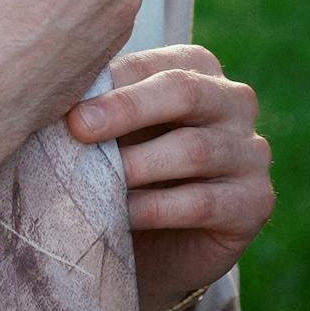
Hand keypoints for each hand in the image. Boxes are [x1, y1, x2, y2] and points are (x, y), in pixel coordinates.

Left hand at [65, 42, 272, 310]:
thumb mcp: (111, 133)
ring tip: (95, 181)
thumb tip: (52, 93)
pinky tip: (121, 216)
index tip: (63, 105)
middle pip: (183, 92)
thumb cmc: (125, 170)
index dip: (110, 83)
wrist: (155, 245)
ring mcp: (252, 151)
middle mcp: (234, 100)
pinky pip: (203, 201)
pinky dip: (155, 208)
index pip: (154, 65)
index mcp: (198, 67)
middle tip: (78, 129)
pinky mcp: (256, 201)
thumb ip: (96, 108)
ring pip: (194, 150)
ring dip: (136, 167)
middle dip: (125, 109)